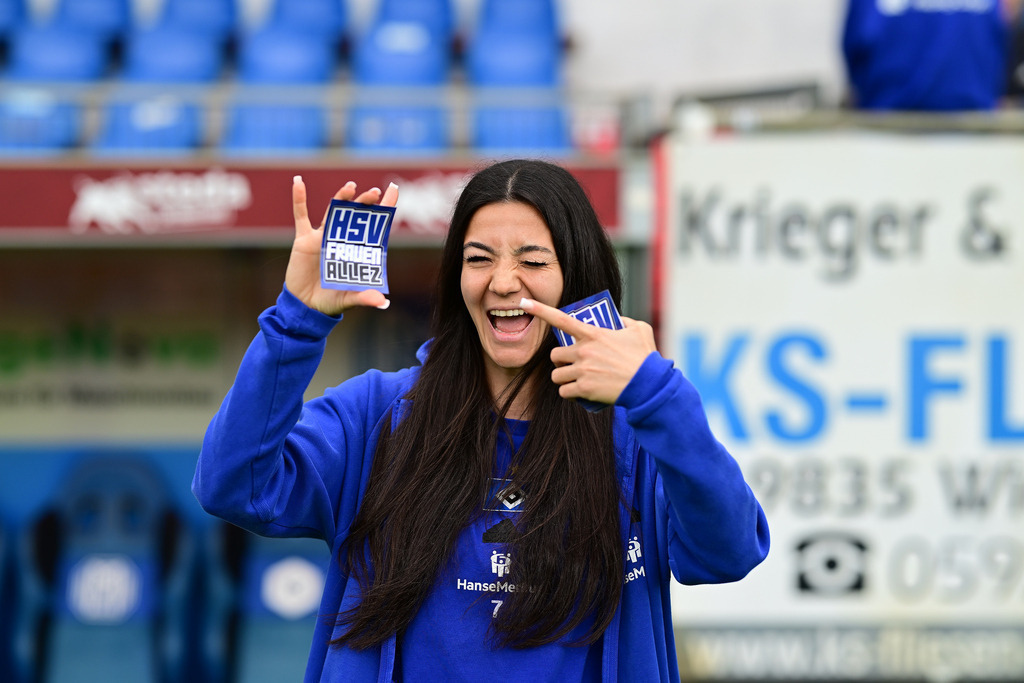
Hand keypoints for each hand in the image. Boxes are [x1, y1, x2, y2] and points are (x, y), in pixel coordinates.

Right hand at [285, 176, 398, 315]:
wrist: (306, 306)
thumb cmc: (331, 302)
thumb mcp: (349, 299)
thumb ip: (365, 298)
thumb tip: (382, 302)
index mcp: (357, 251)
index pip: (375, 226)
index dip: (385, 207)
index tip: (394, 188)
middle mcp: (343, 240)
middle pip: (357, 215)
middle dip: (366, 203)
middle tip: (374, 192)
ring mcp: (323, 237)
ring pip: (334, 212)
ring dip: (341, 197)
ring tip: (351, 186)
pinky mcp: (304, 240)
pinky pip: (301, 216)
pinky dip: (299, 199)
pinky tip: (298, 183)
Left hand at [520, 297, 657, 404]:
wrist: (649, 385)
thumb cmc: (645, 357)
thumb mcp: (639, 329)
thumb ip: (625, 321)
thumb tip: (616, 321)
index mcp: (593, 333)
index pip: (560, 319)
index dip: (540, 310)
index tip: (524, 303)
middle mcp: (584, 351)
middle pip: (555, 355)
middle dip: (560, 361)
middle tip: (571, 364)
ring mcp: (582, 370)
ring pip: (557, 375)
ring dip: (563, 378)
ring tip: (575, 380)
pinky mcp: (584, 389)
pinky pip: (564, 392)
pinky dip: (569, 393)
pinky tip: (578, 393)